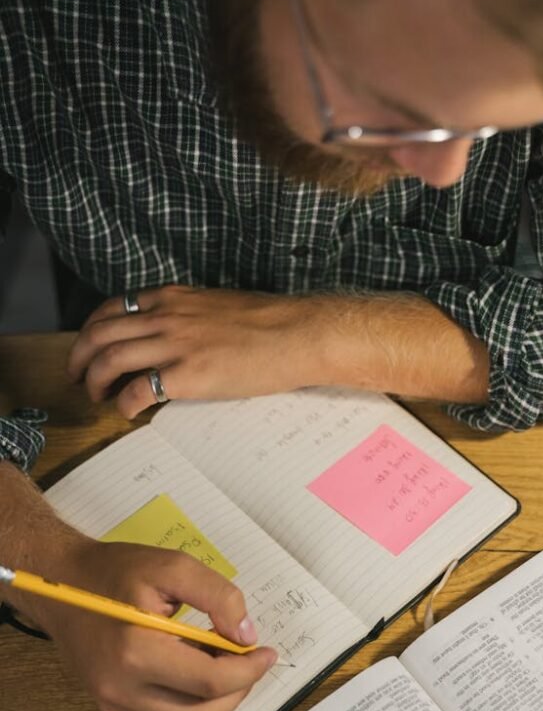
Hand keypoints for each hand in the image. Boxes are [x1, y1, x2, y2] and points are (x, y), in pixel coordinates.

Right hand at [35, 537, 276, 710]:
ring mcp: (114, 703)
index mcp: (136, 653)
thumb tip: (246, 636)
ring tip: (225, 658)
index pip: (209, 682)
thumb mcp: (172, 567)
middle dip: (238, 690)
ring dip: (218, 697)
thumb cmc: (115, 571)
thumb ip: (217, 597)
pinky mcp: (112, 706)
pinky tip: (196, 663)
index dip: (248, 671)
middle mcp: (122, 690)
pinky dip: (192, 696)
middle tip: (252, 660)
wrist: (59, 583)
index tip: (267, 652)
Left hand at [67, 285, 325, 417]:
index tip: (87, 348)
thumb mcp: (217, 306)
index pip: (113, 308)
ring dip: (94, 382)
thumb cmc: (269, 323)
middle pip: (100, 334)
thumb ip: (188, 315)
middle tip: (76, 377)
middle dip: (78, 358)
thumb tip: (174, 334)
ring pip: (110, 360)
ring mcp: (176, 345)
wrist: (298, 334)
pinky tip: (127, 412)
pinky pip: (138, 390)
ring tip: (97, 396)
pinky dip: (124, 404)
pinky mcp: (188, 376)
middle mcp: (167, 317)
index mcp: (174, 299)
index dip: (91, 330)